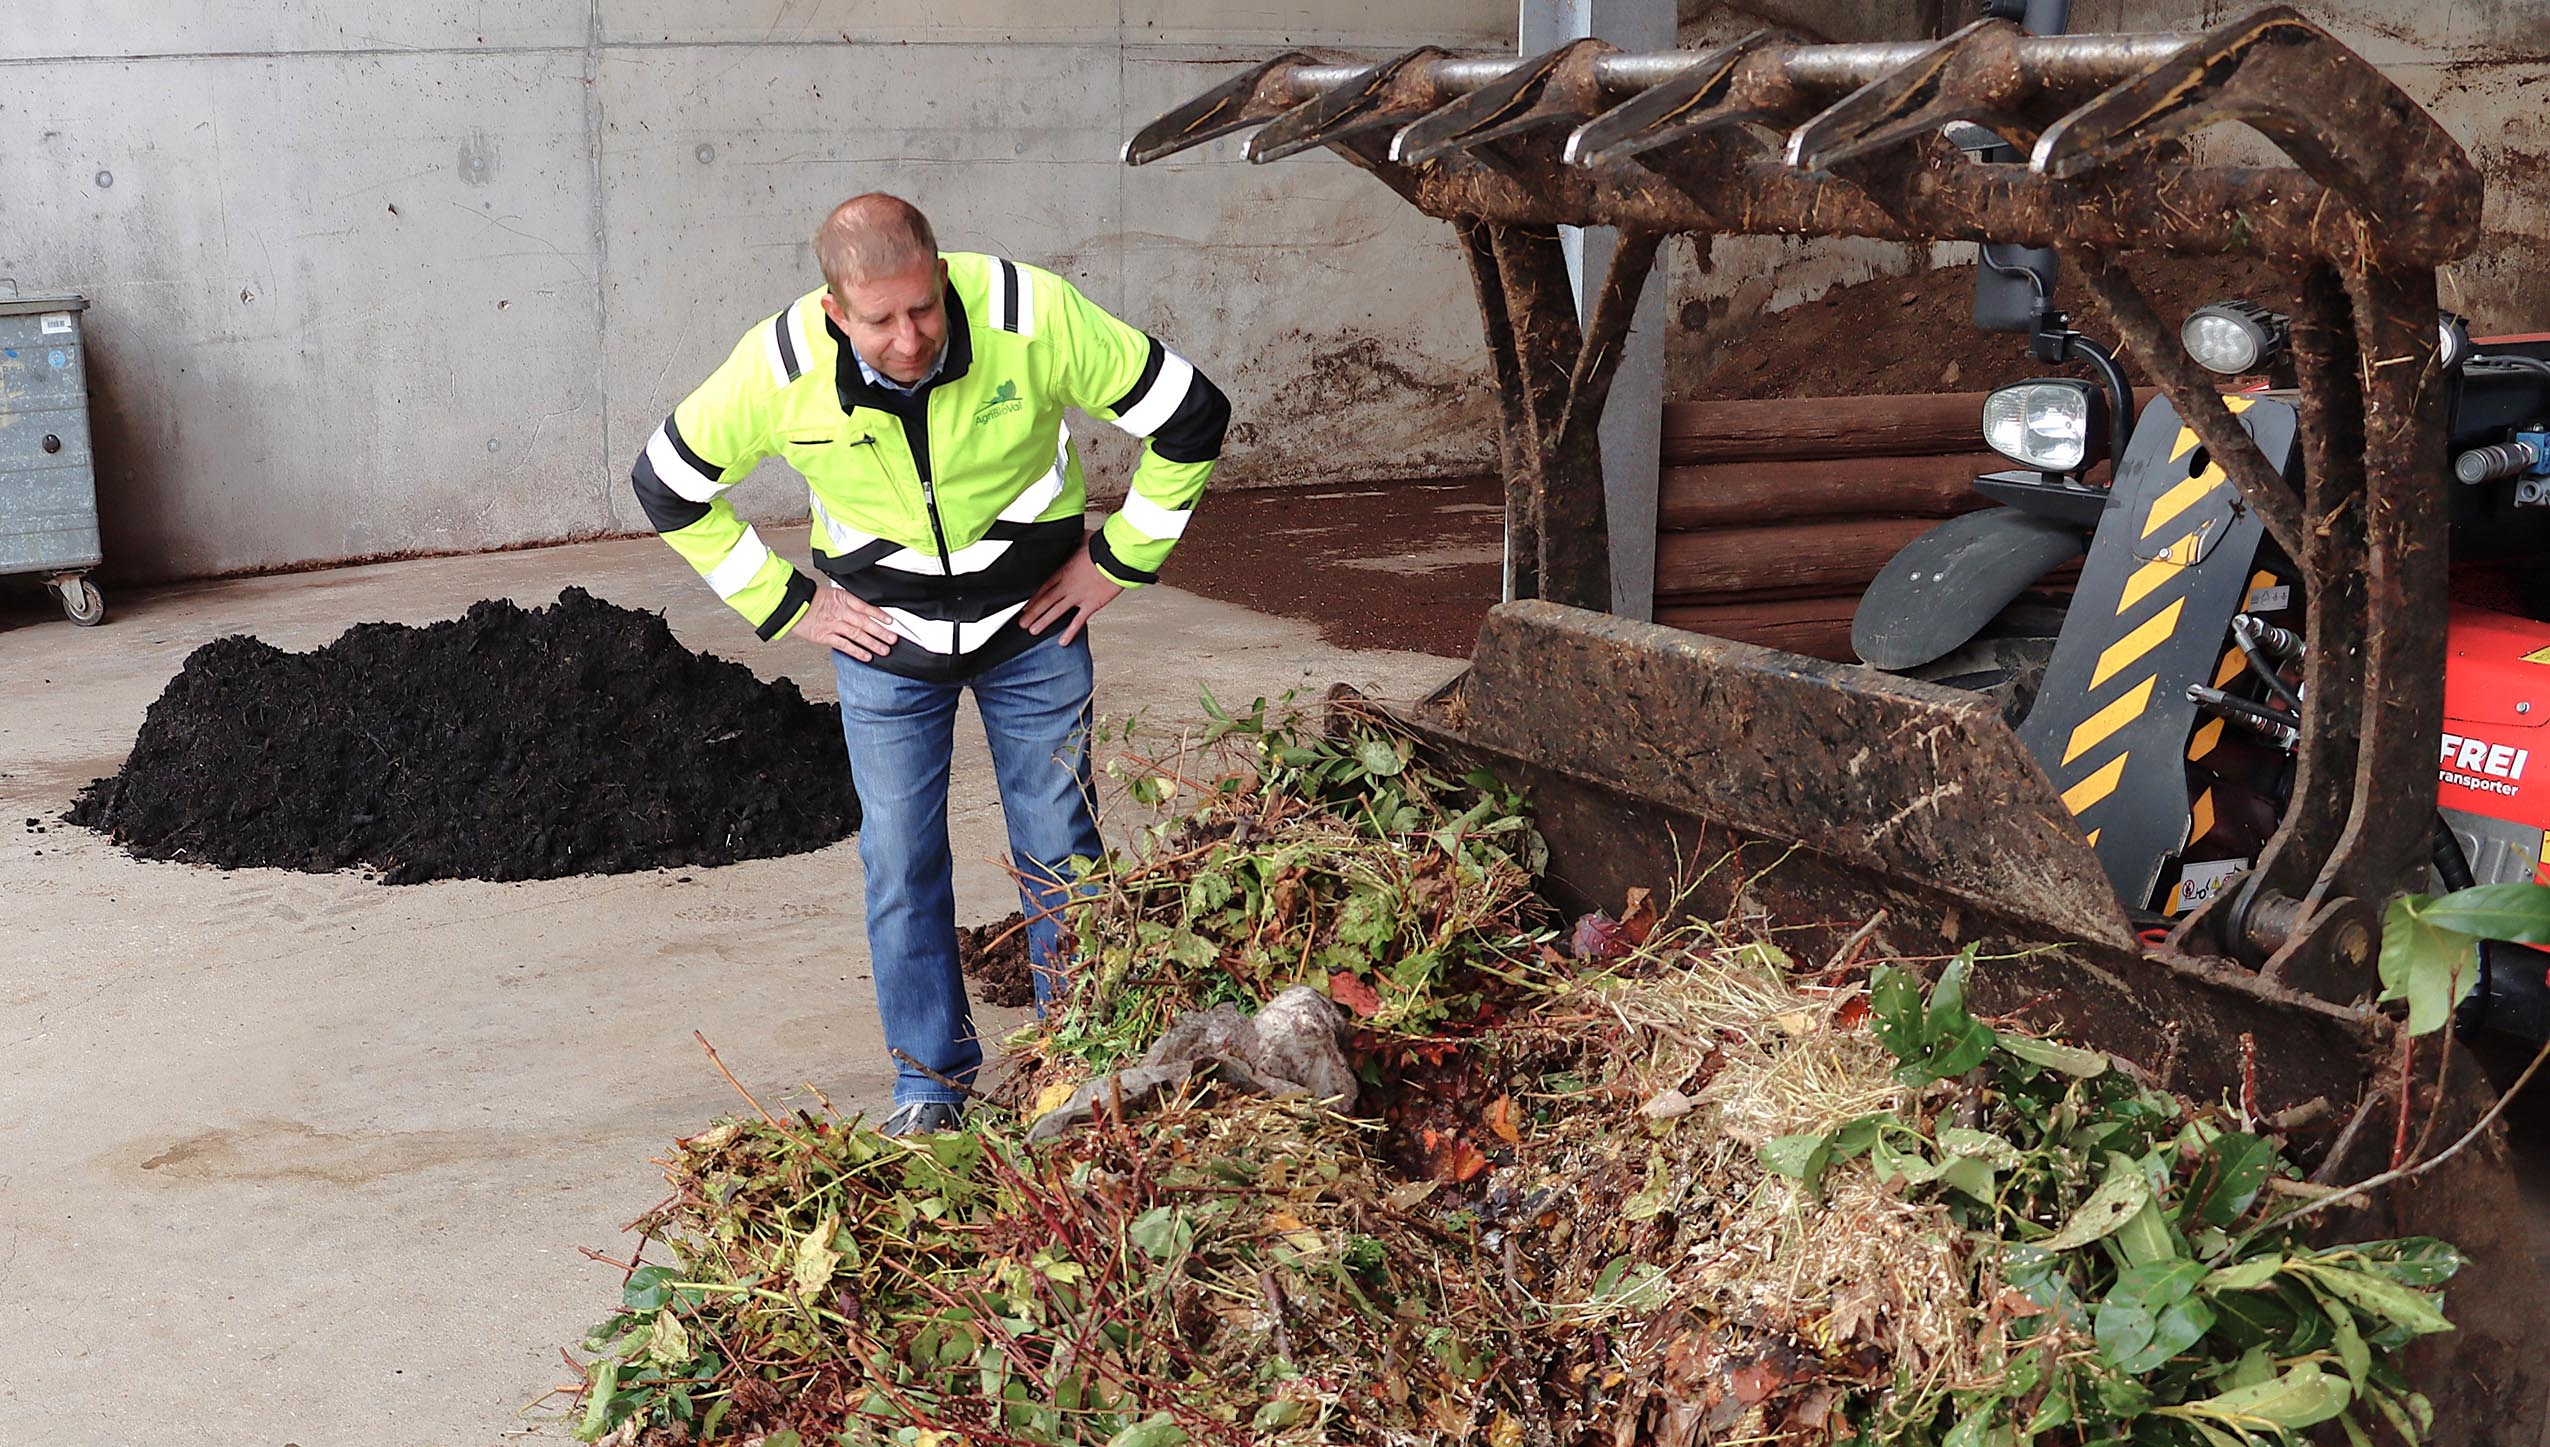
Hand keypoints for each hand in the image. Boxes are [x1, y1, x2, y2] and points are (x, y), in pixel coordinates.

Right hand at [789, 583, 903, 660]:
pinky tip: (867, 656)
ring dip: (872, 643)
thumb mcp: (834, 594)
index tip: (891, 621)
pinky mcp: (825, 636)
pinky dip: (856, 651)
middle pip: (865, 623)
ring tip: (884, 650)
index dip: (880, 615)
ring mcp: (833, 625)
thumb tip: (866, 610)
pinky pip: (844, 645)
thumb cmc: (811, 600)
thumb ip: (849, 603)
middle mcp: (840, 612)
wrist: (793, 605)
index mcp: (843, 599)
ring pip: (857, 635)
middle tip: (893, 639)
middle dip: (881, 632)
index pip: (866, 607)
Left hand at [1021, 543, 1125, 645]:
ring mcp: (1078, 596)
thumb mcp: (1084, 539)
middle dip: (1033, 613)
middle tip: (1022, 624)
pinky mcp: (1091, 604)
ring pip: (1056, 611)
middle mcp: (1068, 585)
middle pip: (1046, 601)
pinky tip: (1062, 641)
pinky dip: (1070, 632)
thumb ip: (1077, 540)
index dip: (1034, 598)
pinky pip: (1078, 621)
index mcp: (1064, 571)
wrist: (1115, 556)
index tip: (1026, 607)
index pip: (1044, 587)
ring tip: (1033, 631)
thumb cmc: (1103, 547)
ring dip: (1043, 622)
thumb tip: (1075, 534)